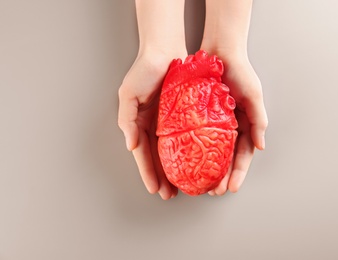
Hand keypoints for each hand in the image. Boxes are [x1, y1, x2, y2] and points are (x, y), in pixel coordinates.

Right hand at [118, 50, 185, 199]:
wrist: (165, 50)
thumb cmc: (144, 70)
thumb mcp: (128, 94)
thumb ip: (127, 120)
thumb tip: (130, 145)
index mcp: (139, 124)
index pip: (143, 154)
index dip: (148, 172)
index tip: (156, 189)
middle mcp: (154, 126)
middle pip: (158, 157)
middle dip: (162, 177)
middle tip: (170, 195)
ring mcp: (169, 122)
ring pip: (173, 151)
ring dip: (176, 169)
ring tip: (183, 185)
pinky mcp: (184, 115)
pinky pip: (187, 136)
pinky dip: (188, 151)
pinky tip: (194, 161)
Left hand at [206, 52, 267, 195]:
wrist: (219, 52)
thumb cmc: (240, 72)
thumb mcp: (254, 96)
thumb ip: (259, 121)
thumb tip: (261, 147)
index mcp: (245, 125)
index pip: (243, 155)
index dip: (238, 173)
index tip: (231, 188)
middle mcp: (230, 127)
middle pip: (227, 159)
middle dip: (222, 177)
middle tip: (213, 192)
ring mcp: (215, 123)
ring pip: (211, 152)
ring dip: (208, 169)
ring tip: (200, 183)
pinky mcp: (200, 116)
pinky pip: (197, 136)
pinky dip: (194, 150)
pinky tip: (187, 161)